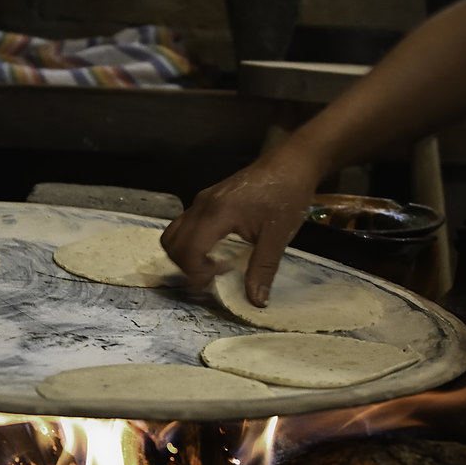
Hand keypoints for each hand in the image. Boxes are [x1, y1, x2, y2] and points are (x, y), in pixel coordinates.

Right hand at [161, 155, 318, 305]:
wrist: (293, 163)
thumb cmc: (287, 195)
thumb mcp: (278, 236)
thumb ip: (263, 268)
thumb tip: (256, 301)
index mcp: (217, 213)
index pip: (188, 250)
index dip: (194, 274)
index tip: (212, 287)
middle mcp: (202, 205)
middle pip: (172, 243)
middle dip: (185, 267)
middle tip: (211, 280)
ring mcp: (203, 200)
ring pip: (174, 233)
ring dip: (185, 255)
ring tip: (212, 267)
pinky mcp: (208, 199)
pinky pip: (185, 225)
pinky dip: (191, 243)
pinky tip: (217, 250)